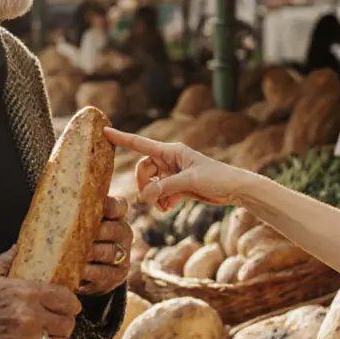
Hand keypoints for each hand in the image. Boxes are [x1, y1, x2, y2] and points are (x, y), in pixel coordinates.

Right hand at [0, 250, 80, 338]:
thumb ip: (7, 259)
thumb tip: (21, 246)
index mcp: (25, 292)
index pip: (66, 299)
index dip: (72, 303)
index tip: (70, 305)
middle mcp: (29, 318)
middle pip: (67, 323)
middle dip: (65, 321)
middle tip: (59, 321)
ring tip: (50, 336)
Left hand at [79, 197, 131, 296]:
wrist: (84, 269)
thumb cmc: (76, 236)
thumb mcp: (78, 221)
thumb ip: (74, 211)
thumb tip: (49, 201)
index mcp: (116, 215)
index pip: (119, 206)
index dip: (109, 206)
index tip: (95, 206)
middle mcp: (124, 234)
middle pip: (115, 230)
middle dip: (97, 231)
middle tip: (78, 233)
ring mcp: (122, 256)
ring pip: (110, 252)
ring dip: (92, 252)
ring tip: (73, 253)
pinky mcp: (116, 277)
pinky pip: (103, 273)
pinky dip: (89, 272)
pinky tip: (76, 270)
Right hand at [104, 128, 252, 211]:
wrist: (235, 189)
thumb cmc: (216, 178)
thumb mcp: (190, 180)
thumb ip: (165, 187)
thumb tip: (145, 197)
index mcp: (171, 151)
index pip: (141, 144)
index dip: (122, 138)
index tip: (104, 131)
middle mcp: (170, 160)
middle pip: (144, 170)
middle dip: (145, 185)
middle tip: (151, 198)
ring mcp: (173, 173)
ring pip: (152, 184)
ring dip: (155, 196)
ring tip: (165, 206)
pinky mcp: (179, 186)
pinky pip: (161, 194)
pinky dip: (163, 201)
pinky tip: (170, 208)